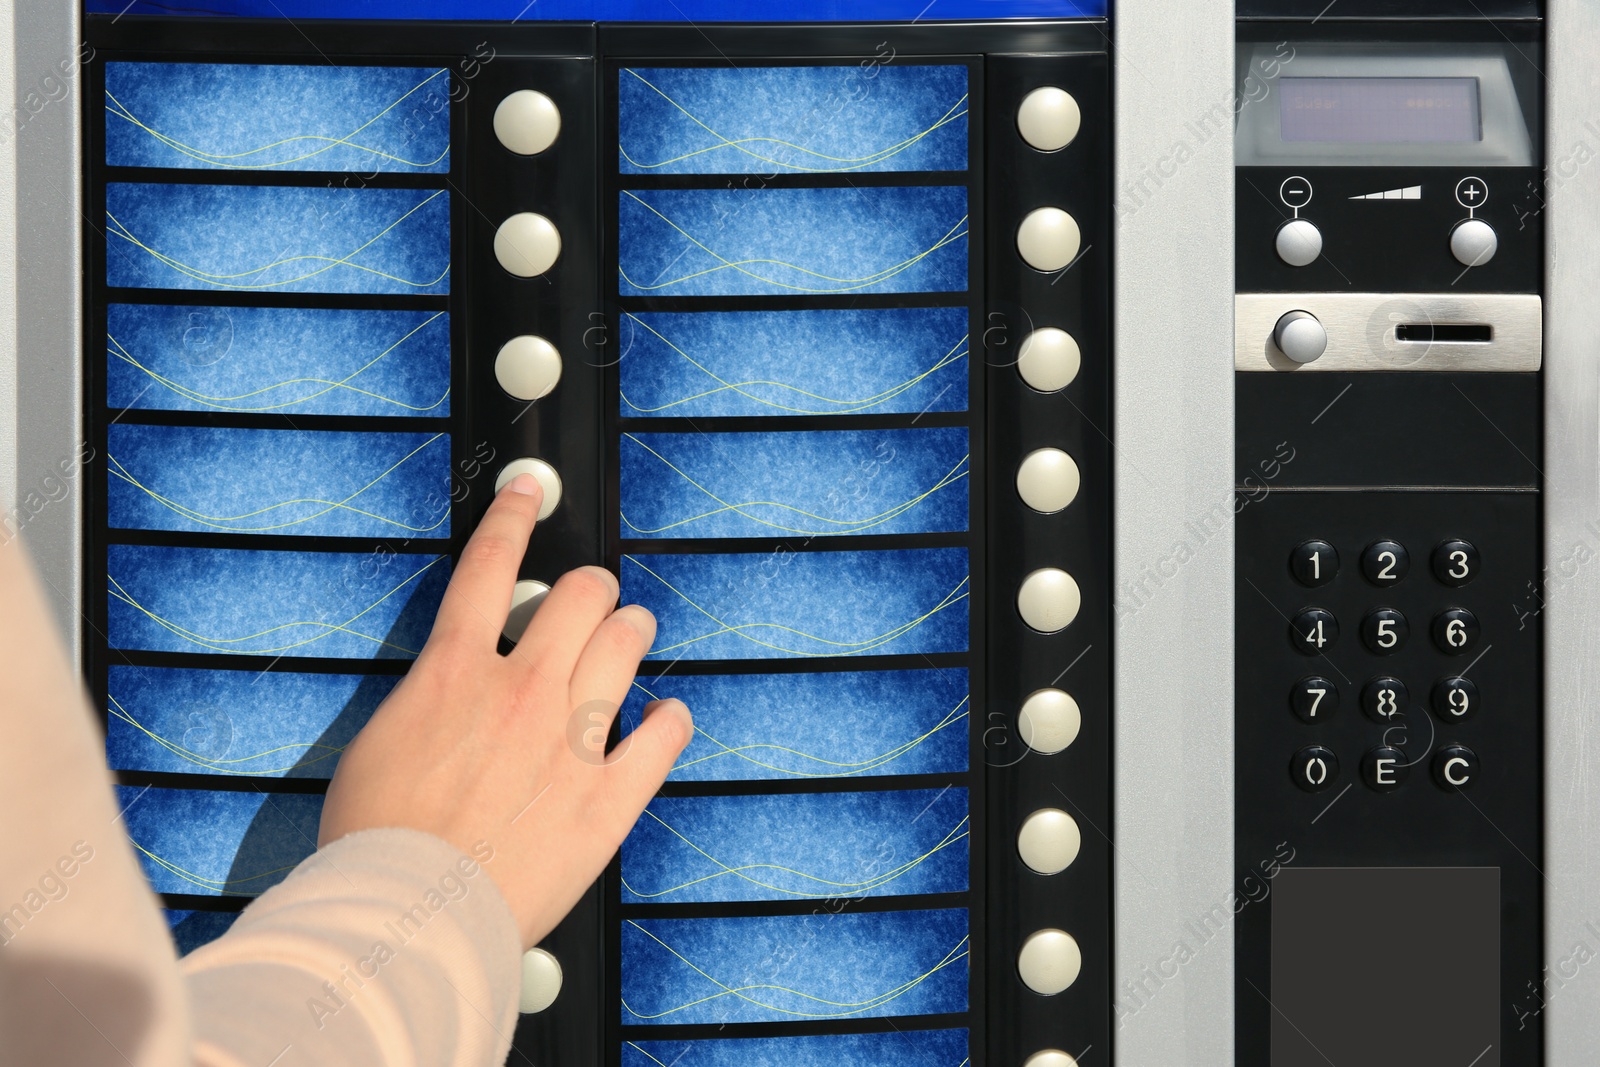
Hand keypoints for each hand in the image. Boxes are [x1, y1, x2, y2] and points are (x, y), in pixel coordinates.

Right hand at [319, 474, 691, 948]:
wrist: (405, 915)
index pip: (488, 567)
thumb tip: (451, 691)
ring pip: (627, 646)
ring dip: (633, 631)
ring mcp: (571, 740)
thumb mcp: (380, 744)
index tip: (528, 491)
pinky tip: (666, 718)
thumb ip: (428, 702)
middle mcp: (522, 690)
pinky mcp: (607, 797)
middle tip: (595, 598)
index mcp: (455, 673)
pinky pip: (664, 736)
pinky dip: (670, 721)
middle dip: (594, 588)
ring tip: (633, 634)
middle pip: (582, 596)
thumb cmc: (376, 844)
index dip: (513, 516)